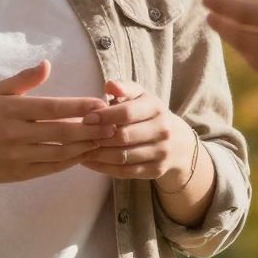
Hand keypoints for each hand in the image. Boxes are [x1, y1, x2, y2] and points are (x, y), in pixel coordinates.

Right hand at [0, 60, 113, 184]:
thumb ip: (24, 79)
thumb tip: (48, 64)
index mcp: (13, 110)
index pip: (53, 108)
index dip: (79, 107)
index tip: (100, 103)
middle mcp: (17, 134)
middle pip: (61, 132)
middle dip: (90, 129)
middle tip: (113, 124)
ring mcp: (19, 156)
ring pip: (59, 152)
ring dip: (85, 147)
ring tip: (104, 140)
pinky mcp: (20, 173)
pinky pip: (51, 168)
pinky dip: (70, 162)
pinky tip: (84, 154)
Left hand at [82, 79, 197, 185]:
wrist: (176, 142)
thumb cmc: (148, 113)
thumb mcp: (140, 95)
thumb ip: (124, 87)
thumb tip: (109, 85)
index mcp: (157, 108)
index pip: (127, 113)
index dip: (104, 116)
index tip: (86, 118)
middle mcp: (162, 131)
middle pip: (123, 137)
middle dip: (99, 137)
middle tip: (81, 136)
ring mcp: (161, 153)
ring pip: (122, 157)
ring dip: (98, 154)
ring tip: (81, 149)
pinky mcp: (156, 171)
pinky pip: (124, 172)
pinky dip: (103, 168)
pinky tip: (90, 161)